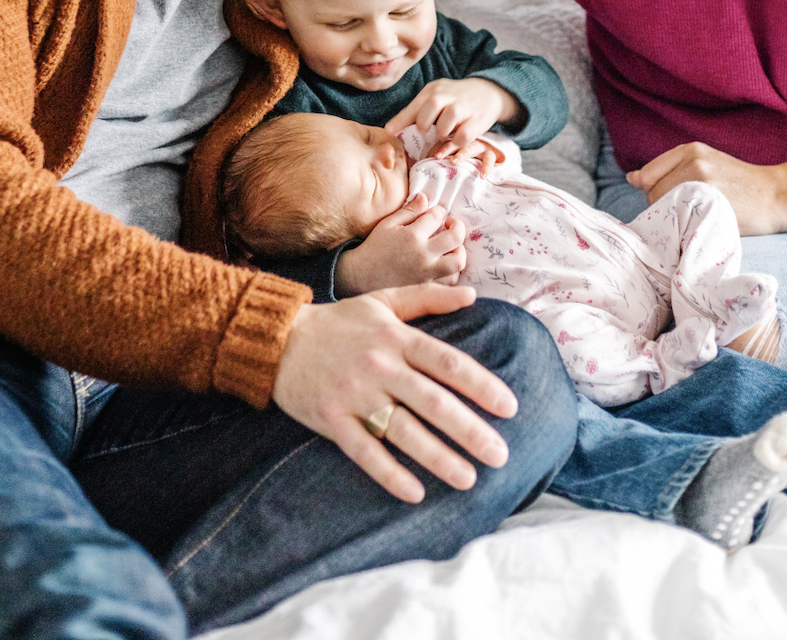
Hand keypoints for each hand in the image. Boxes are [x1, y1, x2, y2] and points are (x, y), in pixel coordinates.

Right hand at [272, 284, 515, 502]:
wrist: (277, 337)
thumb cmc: (338, 321)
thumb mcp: (383, 300)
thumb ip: (427, 298)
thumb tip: (472, 295)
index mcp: (396, 336)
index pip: (447, 361)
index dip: (481, 384)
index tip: (509, 407)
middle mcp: (379, 364)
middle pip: (432, 400)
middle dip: (469, 430)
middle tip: (501, 455)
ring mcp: (354, 392)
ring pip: (403, 430)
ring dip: (438, 457)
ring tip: (469, 479)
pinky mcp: (330, 418)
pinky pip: (364, 450)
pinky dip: (390, 473)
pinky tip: (415, 493)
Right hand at [335, 195, 466, 294]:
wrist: (361, 277)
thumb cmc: (374, 247)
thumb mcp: (388, 224)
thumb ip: (409, 211)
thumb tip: (425, 197)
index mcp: (412, 235)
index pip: (436, 216)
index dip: (439, 211)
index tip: (437, 212)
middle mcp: (423, 254)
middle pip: (455, 238)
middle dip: (458, 226)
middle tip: (451, 224)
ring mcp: (427, 273)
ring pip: (458, 261)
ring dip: (459, 250)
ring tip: (451, 246)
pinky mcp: (427, 287)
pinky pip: (450, 281)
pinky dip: (453, 271)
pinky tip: (445, 263)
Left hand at [385, 78, 518, 153]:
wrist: (488, 92)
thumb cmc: (454, 98)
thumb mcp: (434, 97)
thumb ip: (414, 112)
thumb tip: (388, 130)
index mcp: (434, 90)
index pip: (415, 106)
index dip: (401, 121)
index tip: (389, 132)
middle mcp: (448, 96)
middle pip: (428, 112)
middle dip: (424, 125)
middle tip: (427, 131)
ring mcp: (463, 108)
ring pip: (444, 126)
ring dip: (442, 134)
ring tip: (445, 133)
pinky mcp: (476, 121)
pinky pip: (462, 137)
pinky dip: (456, 142)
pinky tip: (457, 137)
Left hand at [627, 142, 786, 234]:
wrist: (778, 194)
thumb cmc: (740, 183)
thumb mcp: (707, 163)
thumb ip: (670, 169)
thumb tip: (632, 178)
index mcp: (690, 149)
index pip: (647, 176)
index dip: (654, 194)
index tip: (672, 204)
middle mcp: (694, 162)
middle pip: (653, 193)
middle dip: (662, 208)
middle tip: (687, 216)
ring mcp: (703, 182)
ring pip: (665, 208)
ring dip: (672, 219)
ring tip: (693, 222)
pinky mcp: (712, 203)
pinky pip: (681, 220)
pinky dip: (683, 227)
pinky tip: (697, 228)